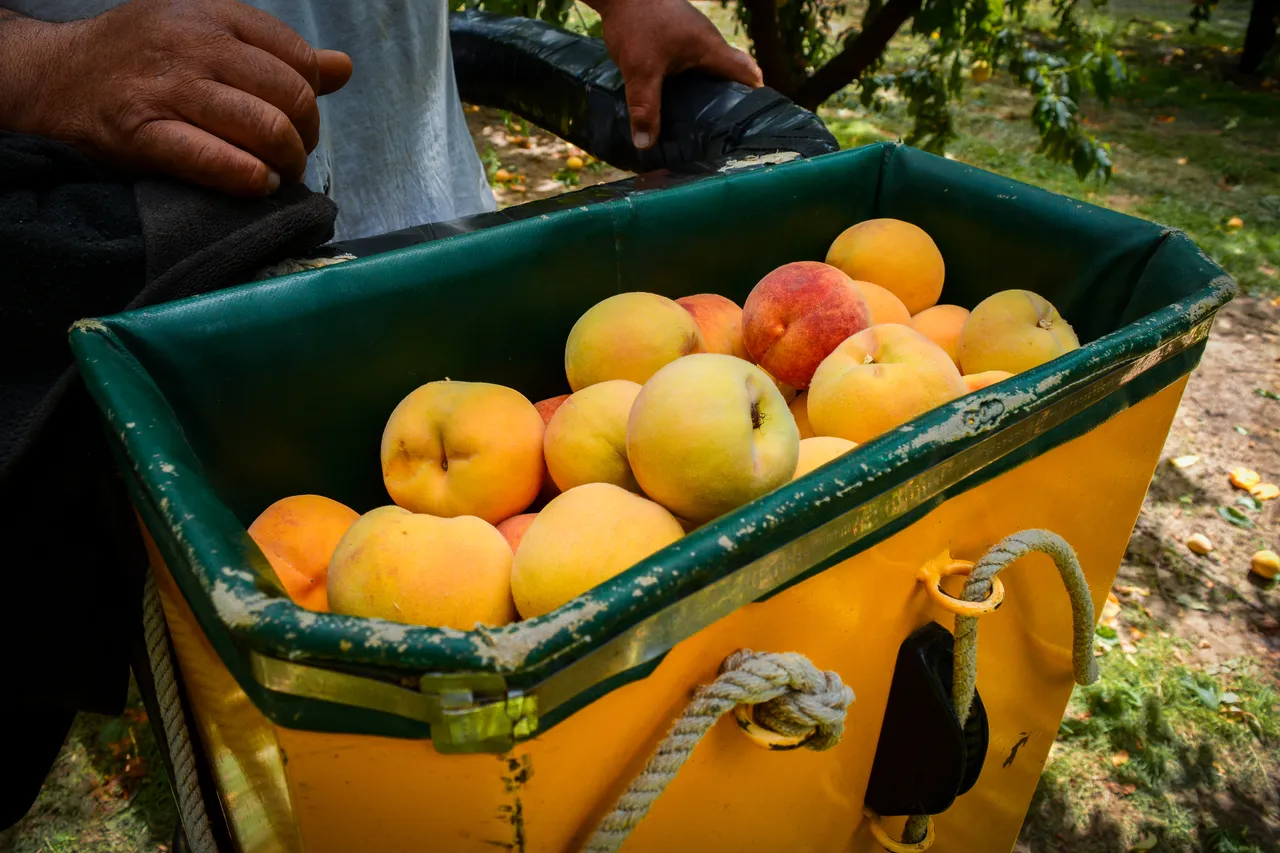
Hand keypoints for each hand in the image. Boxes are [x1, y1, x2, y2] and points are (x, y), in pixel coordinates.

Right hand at [0, 0, 351, 195]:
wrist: (52, 77)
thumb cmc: (141, 61)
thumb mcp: (206, 36)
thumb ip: (276, 54)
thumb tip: (341, 67)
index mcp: (215, 16)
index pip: (298, 58)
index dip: (311, 98)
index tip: (299, 121)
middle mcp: (194, 45)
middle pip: (290, 96)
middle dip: (305, 136)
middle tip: (293, 154)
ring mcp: (167, 89)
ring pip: (262, 127)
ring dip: (286, 162)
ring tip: (279, 174)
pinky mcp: (142, 133)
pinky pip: (215, 160)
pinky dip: (250, 179)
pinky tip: (257, 185)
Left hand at [591, 0, 762, 149]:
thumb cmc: (637, 22)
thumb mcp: (640, 70)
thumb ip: (645, 108)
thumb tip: (646, 145)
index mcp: (711, 48)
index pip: (747, 73)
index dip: (756, 97)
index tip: (754, 122)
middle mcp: (707, 42)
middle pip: (730, 75)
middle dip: (729, 102)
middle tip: (722, 133)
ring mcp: (692, 37)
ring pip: (709, 70)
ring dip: (707, 93)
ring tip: (700, 124)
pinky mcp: (676, 36)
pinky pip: (691, 63)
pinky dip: (690, 82)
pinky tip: (675, 99)